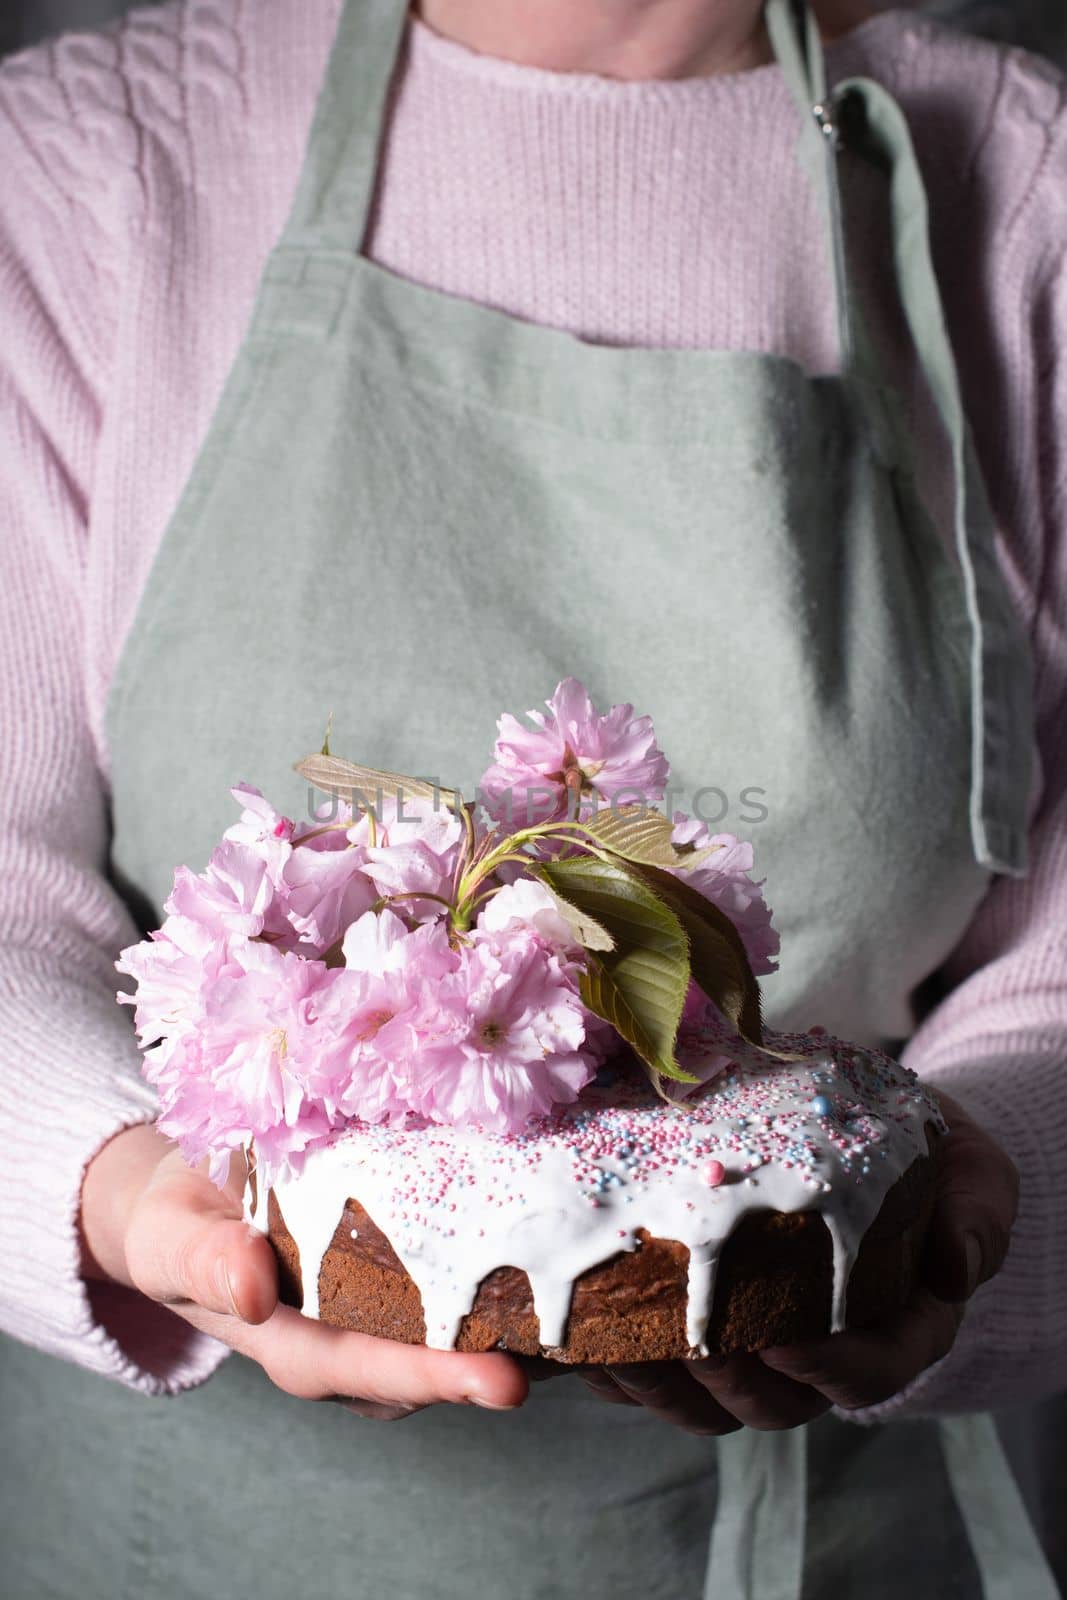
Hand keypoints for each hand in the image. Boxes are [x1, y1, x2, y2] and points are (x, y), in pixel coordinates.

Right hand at [80, 1123, 528, 1419]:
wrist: (183, 1197)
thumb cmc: (179, 1220)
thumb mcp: (170, 1237)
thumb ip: (203, 1261)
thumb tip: (249, 1286)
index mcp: (289, 1340)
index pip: (368, 1367)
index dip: (432, 1376)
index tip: (498, 1383)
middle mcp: (342, 1339)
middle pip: (422, 1362)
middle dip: (483, 1364)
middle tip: (553, 1360)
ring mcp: (371, 1314)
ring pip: (441, 1329)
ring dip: (499, 1322)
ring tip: (568, 1302)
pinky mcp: (393, 1275)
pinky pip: (444, 1282)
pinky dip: (485, 1270)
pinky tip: (533, 1239)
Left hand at [579, 1088, 1018, 1431]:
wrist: (856, 1126)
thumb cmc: (918, 1150)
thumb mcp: (970, 1169)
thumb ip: (975, 1214)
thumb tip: (954, 1270)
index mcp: (895, 1323)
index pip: (871, 1371)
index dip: (828, 1372)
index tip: (783, 1343)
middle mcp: (820, 1349)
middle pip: (775, 1402)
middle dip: (727, 1383)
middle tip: (686, 1341)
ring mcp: (752, 1342)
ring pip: (704, 1402)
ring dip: (657, 1386)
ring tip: (616, 1344)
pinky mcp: (690, 1321)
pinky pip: (651, 1368)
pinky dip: (610, 1362)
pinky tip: (574, 1333)